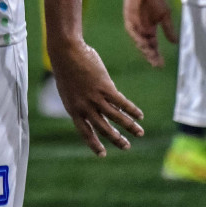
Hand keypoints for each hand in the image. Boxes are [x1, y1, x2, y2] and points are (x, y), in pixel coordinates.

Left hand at [47, 40, 145, 155]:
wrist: (65, 51)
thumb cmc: (67, 67)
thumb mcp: (71, 89)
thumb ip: (83, 101)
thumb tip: (102, 108)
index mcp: (73, 109)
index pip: (85, 132)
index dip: (94, 144)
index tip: (103, 155)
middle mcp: (84, 107)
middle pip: (103, 128)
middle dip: (116, 139)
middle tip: (126, 147)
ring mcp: (95, 98)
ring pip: (116, 117)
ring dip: (129, 126)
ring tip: (140, 133)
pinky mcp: (105, 87)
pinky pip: (122, 103)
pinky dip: (132, 110)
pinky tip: (140, 115)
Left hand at [122, 0, 177, 68]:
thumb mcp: (165, 15)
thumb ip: (168, 29)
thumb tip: (175, 42)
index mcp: (150, 29)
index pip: (153, 45)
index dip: (156, 55)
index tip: (161, 64)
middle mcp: (142, 30)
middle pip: (145, 46)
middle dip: (151, 55)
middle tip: (156, 64)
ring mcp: (135, 25)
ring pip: (138, 40)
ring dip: (144, 48)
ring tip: (151, 56)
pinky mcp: (129, 18)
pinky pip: (132, 31)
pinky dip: (137, 37)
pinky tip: (143, 43)